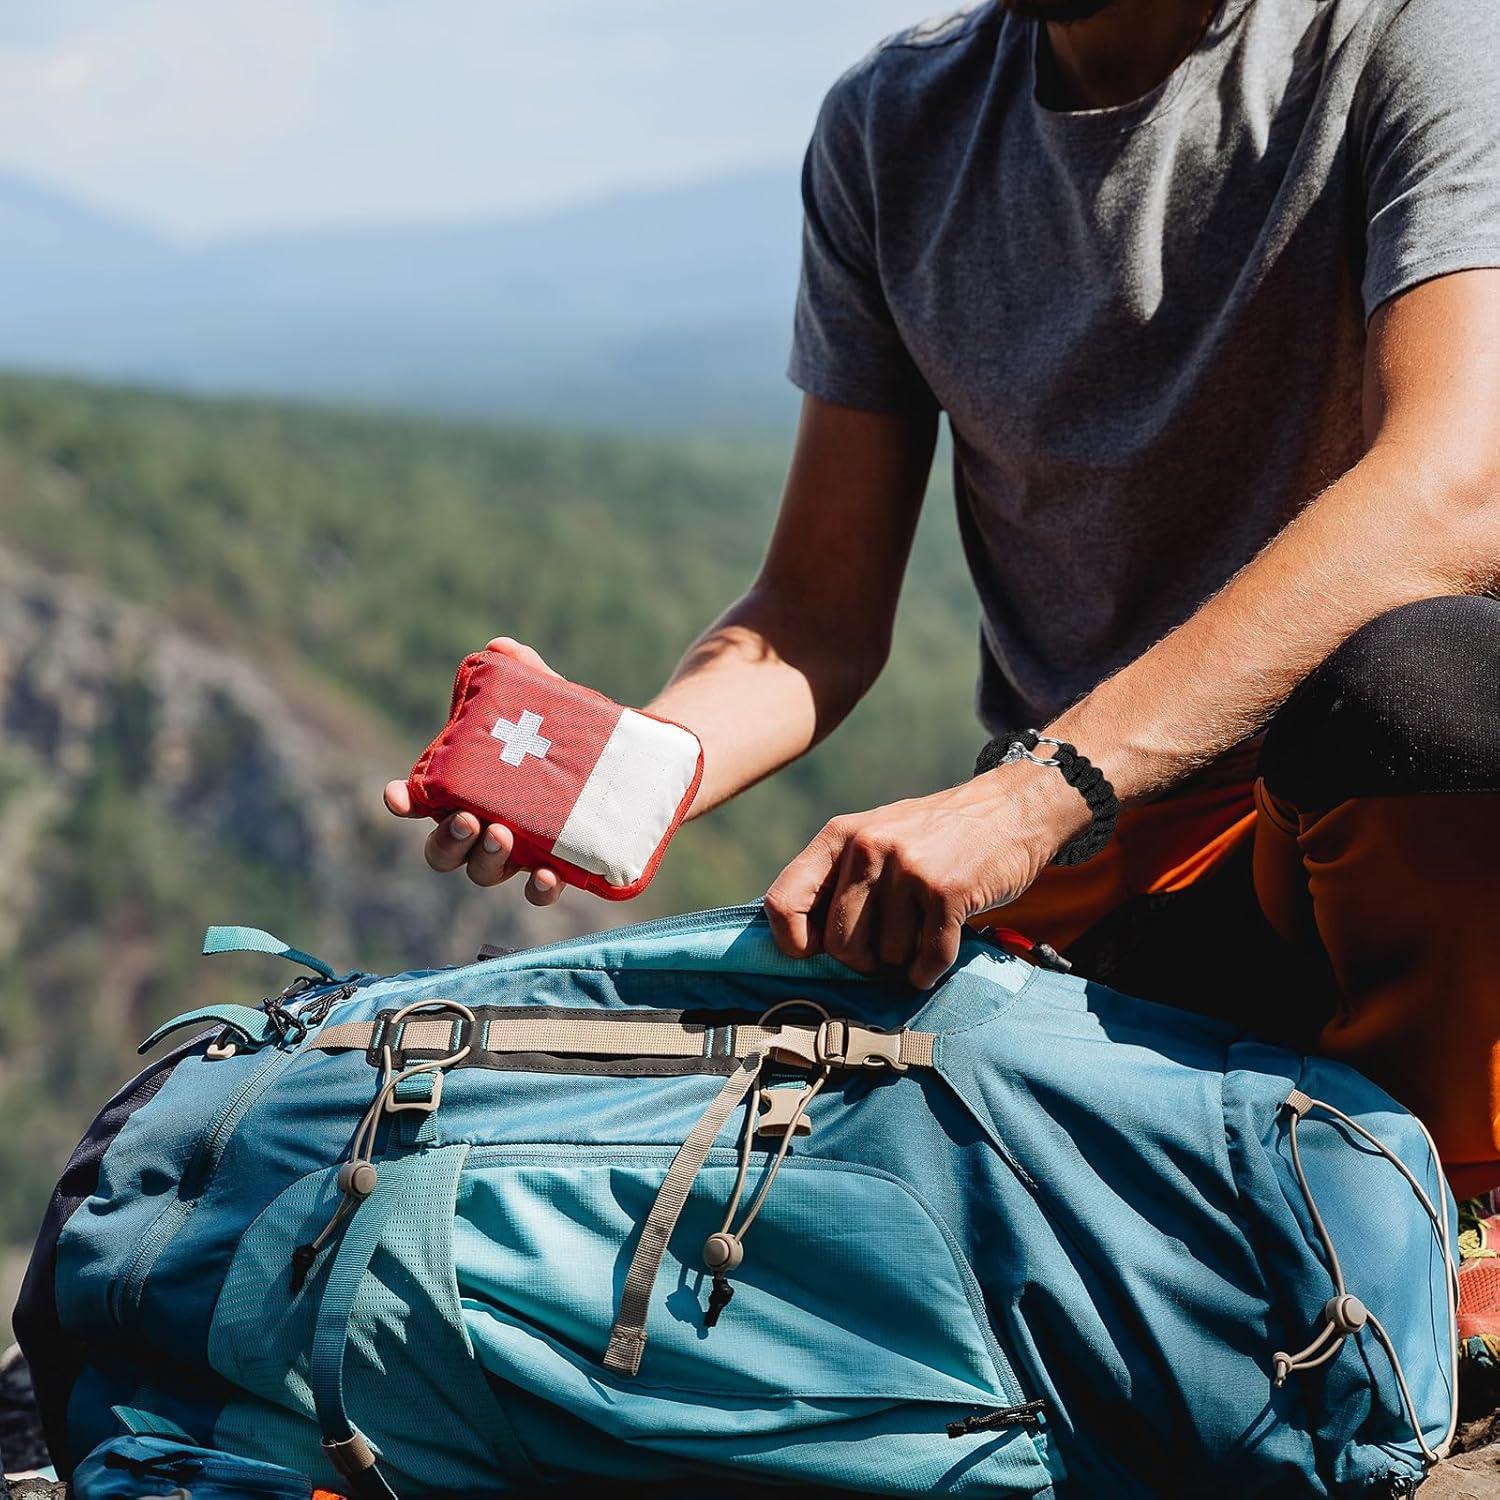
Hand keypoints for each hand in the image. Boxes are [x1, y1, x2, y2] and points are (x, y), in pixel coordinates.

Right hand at [383, 637, 566, 906]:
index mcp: (468, 789)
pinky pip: (538, 892)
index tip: (397, 794)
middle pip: (446, 850)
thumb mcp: (550, 699)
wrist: (633, 764)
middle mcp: (484, 827)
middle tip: (468, 818)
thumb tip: (503, 647)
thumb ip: (526, 672)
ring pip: (484, 872)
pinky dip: (536, 888)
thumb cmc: (570, 732)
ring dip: (485, 859)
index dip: (404, 801)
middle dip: (448, 839)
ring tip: (501, 835)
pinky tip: (546, 874)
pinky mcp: (560, 868)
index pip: (422, 801)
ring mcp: (519, 854)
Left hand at [764, 767, 1088, 987]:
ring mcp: (908, 867)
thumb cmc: (937, 837)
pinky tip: (939, 951)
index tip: (813, 953)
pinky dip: (931, 968)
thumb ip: (838, 879)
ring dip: (905, 958)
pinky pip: (927, 958)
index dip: (792, 942)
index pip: (784, 901)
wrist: (1011, 810)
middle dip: (864, 960)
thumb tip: (798, 943)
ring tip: (923, 927)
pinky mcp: (946, 890)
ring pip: (886, 956)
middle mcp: (868, 846)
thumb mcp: (876, 838)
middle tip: (888, 946)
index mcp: (840, 836)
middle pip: (839, 945)